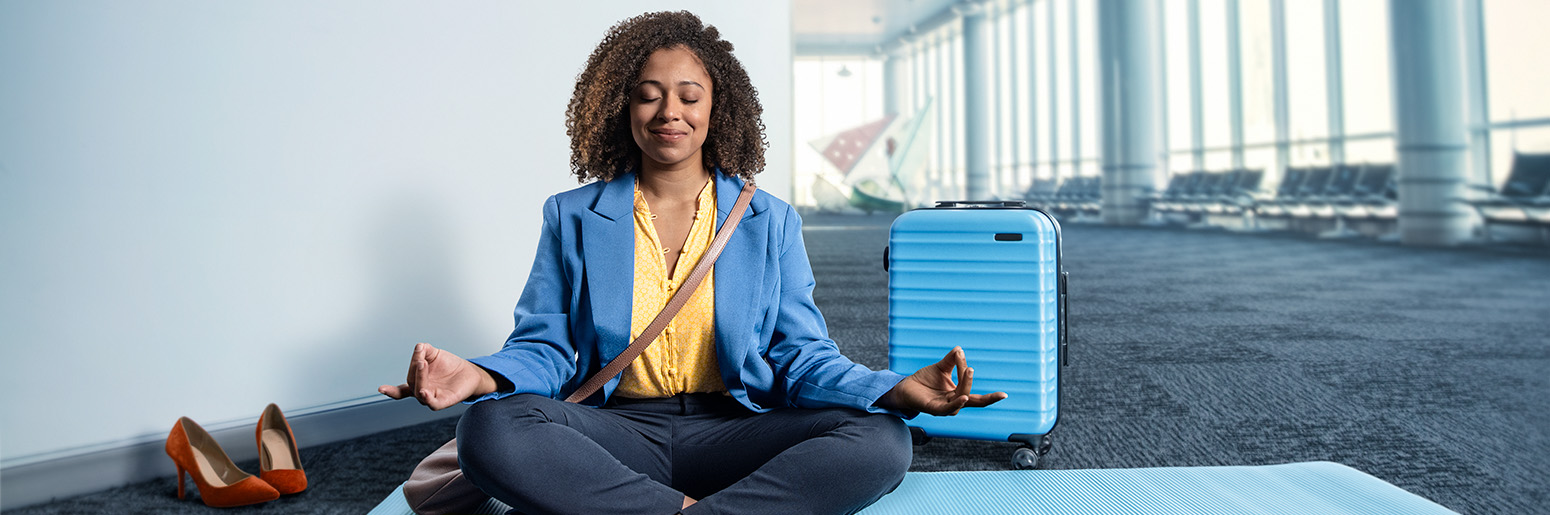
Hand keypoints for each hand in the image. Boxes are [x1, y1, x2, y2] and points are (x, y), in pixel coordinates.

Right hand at [378, 343, 496, 410]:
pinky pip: (433, 403)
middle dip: (414, 368)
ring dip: (419, 378)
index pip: (400, 390)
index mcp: (416, 383)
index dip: (390, 391)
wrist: (469, 372)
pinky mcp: (443, 402)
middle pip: (412, 382)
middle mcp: (422, 393)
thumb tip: (419, 347)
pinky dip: (427, 398)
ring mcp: (432, 398)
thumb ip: (424, 350)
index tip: (380, 389)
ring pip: (420, 392)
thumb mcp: (434, 353)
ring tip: (422, 364)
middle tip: (421, 358)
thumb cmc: (449, 365)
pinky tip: (424, 392)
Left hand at [880, 347, 1007, 415]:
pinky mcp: (933, 409)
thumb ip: (952, 360)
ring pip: (961, 398)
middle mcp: (954, 404)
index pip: (978, 397)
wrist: (905, 387)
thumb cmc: (925, 380)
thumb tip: (960, 349)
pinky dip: (956, 404)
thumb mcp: (941, 368)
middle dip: (987, 397)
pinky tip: (963, 397)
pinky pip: (948, 409)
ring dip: (965, 384)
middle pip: (973, 400)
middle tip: (974, 369)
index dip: (988, 392)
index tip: (966, 361)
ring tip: (968, 370)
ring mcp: (944, 408)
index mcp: (958, 396)